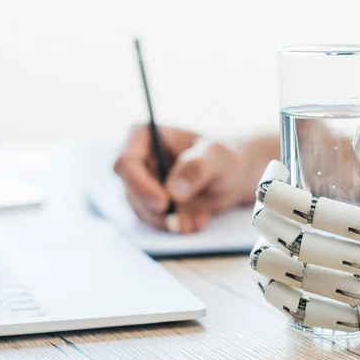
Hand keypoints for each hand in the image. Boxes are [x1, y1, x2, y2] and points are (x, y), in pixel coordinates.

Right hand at [114, 125, 254, 233]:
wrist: (231, 176)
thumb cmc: (223, 157)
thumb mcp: (217, 157)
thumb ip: (197, 168)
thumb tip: (174, 191)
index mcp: (145, 135)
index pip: (127, 162)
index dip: (140, 185)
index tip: (164, 204)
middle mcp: (137, 159)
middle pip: (130, 190)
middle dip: (157, 210)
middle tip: (184, 222)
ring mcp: (141, 182)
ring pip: (140, 209)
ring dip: (168, 220)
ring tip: (196, 221)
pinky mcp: (150, 203)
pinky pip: (153, 220)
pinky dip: (174, 224)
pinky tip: (197, 221)